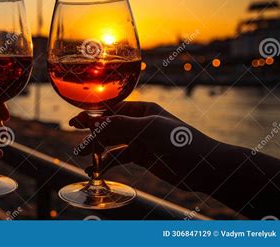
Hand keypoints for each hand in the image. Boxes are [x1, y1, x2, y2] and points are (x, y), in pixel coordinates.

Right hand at [69, 101, 217, 187]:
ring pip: (112, 143)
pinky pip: (119, 158)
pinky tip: (97, 169)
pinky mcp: (141, 157)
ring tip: (83, 158)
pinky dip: (107, 163)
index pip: (111, 110)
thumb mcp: (150, 129)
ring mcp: (139, 140)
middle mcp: (139, 123)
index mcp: (142, 110)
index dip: (92, 116)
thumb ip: (121, 125)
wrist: (204, 167)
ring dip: (98, 150)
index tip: (75, 122)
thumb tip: (95, 122)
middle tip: (78, 146)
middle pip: (108, 127)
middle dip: (92, 135)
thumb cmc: (182, 141)